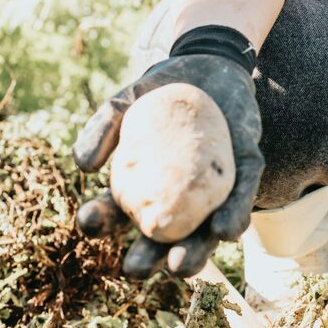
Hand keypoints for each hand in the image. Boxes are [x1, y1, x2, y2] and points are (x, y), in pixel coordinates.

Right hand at [73, 53, 263, 278]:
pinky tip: (225, 229)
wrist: (210, 60)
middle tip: (135, 267)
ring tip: (177, 265)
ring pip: (202, 233)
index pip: (115, 211)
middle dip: (147, 259)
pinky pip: (241, 199)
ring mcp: (210, 190)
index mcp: (140, 186)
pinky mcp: (243, 172)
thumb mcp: (127, 101)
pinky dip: (234, 216)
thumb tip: (83, 166)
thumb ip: (103, 127)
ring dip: (192, 254)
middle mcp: (176, 198)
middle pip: (159, 238)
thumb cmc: (162, 88)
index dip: (100, 221)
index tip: (88, 220)